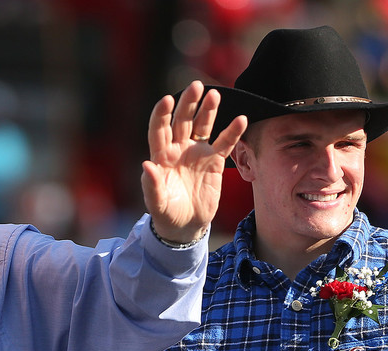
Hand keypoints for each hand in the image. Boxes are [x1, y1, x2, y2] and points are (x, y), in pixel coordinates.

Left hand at [141, 80, 246, 244]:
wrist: (186, 226)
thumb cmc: (167, 214)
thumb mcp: (157, 203)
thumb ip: (151, 185)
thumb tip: (146, 165)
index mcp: (161, 156)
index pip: (159, 130)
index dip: (161, 115)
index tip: (166, 99)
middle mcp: (178, 149)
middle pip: (183, 121)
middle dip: (188, 104)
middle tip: (196, 86)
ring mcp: (197, 153)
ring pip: (203, 126)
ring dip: (208, 110)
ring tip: (214, 94)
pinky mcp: (214, 161)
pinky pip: (224, 143)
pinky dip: (232, 132)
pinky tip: (241, 119)